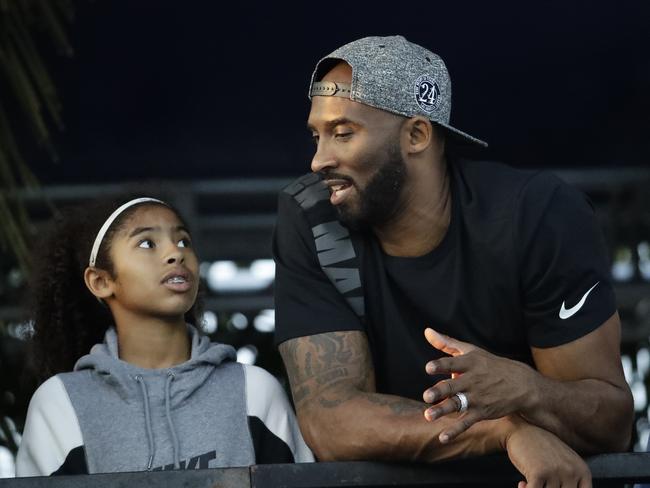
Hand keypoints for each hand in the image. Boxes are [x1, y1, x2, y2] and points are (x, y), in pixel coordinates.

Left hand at [422, 328, 537, 442]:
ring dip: (443, 410)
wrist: (522, 385)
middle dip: (440, 391)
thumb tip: (427, 331)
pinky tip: (442, 437)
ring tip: (428, 416)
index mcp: (469, 363)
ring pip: (457, 404)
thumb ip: (447, 342)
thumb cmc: (490, 365)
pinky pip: (466, 422)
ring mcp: (477, 398)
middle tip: (426, 396)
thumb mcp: (471, 351)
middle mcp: (472, 380)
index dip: (441, 365)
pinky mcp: (482, 412)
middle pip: (453, 386)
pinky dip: (455, 430)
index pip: (453, 363)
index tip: (429, 368)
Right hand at [505, 419, 591, 487]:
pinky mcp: (538, 473)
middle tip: (541, 484)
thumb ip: (571, 480)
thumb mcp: (565, 462)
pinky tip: (522, 484)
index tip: (554, 486)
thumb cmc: (541, 447)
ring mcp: (556, 471)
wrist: (519, 429)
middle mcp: (572, 471)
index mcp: (582, 470)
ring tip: (529, 484)